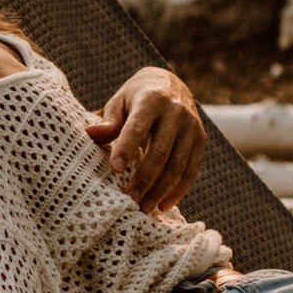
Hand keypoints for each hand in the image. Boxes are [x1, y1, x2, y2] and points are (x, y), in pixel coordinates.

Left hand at [89, 66, 204, 212]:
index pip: (138, 127)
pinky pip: (192, 169)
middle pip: (160, 151)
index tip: (114, 170)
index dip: (126, 148)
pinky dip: (179, 190)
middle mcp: (175, 112)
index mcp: (151, 100)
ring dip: (161, 189)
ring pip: (178, 164)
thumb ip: (109, 121)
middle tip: (129, 200)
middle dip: (144, 178)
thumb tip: (91, 134)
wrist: (171, 84)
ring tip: (144, 207)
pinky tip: (163, 205)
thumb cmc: (136, 98)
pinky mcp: (201, 139)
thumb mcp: (120, 102)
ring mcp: (192, 126)